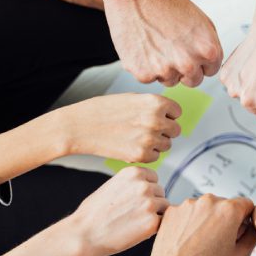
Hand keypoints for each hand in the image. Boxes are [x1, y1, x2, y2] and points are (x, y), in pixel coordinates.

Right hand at [56, 94, 181, 162]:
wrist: (79, 126)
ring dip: (156, 144)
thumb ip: (153, 106)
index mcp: (155, 102)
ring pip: (167, 145)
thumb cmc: (103, 110)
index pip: (177, 112)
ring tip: (135, 138)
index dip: (167, 115)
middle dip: (164, 131)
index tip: (154, 118)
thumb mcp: (132, 98)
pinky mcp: (141, 155)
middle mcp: (156, 119)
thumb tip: (171, 115)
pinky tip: (130, 146)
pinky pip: (155, 157)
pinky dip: (146, 154)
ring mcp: (149, 138)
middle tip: (145, 130)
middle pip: (175, 130)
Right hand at [70, 167, 167, 255]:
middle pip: (161, 192)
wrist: (83, 234)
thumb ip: (132, 184)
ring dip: (155, 215)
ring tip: (134, 222)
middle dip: (152, 202)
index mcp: (133, 173)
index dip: (147, 191)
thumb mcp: (112, 186)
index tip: (134, 201)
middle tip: (133, 215)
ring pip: (164, 207)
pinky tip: (137, 231)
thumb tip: (151, 186)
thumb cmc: (94, 213)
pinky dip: (154, 228)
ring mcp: (150, 204)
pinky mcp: (152, 223)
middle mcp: (144, 185)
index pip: (154, 179)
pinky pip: (162, 223)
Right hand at [106, 0, 223, 86]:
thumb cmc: (168, 4)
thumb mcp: (202, 22)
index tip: (189, 48)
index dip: (199, 60)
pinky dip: (145, 66)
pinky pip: (150, 77)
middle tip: (172, 49)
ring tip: (156, 44)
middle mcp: (189, 64)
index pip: (210, 71)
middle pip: (193, 81)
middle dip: (186, 69)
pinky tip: (143, 46)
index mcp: (209, 51)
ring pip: (170, 80)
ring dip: (165, 68)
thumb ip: (209, 48)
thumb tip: (209, 66)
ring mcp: (166, 71)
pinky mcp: (144, 74)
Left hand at [145, 195, 255, 255]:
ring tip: (200, 243)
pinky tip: (188, 240)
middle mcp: (209, 202)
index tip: (239, 229)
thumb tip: (252, 227)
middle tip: (218, 242)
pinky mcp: (173, 210)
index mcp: (228, 211)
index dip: (245, 218)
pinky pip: (188, 212)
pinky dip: (190, 223)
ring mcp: (188, 204)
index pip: (246, 204)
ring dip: (206, 220)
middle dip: (225, 220)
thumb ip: (253, 236)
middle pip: (224, 205)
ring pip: (205, 208)